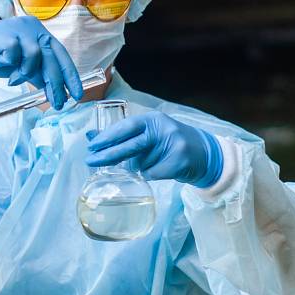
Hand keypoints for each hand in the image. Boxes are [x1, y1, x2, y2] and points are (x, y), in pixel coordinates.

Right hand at [0, 17, 84, 108]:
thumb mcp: (19, 68)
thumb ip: (37, 74)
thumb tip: (56, 90)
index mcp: (39, 33)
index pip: (61, 54)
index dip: (70, 75)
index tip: (76, 94)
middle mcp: (32, 27)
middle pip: (51, 57)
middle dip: (55, 83)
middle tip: (56, 102)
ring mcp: (18, 28)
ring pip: (35, 55)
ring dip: (25, 72)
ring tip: (13, 78)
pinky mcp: (3, 33)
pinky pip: (15, 52)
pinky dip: (9, 63)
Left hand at [85, 112, 222, 185]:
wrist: (203, 154)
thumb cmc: (168, 142)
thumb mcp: (147, 133)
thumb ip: (122, 135)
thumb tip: (91, 136)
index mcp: (153, 119)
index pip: (126, 126)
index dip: (108, 136)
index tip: (92, 145)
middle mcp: (163, 129)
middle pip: (130, 145)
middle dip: (108, 155)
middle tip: (90, 160)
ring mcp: (173, 146)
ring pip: (140, 163)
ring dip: (136, 166)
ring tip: (148, 161)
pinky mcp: (178, 163)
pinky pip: (151, 174)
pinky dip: (149, 174)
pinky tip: (160, 168)